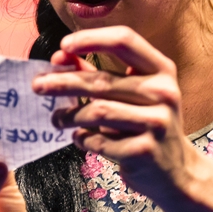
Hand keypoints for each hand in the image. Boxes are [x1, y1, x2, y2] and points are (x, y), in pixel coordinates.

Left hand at [30, 26, 198, 204]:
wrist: (175, 172)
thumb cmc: (147, 124)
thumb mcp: (132, 94)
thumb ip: (97, 73)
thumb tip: (61, 56)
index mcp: (162, 70)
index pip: (124, 41)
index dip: (91, 39)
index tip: (63, 46)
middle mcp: (163, 93)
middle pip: (102, 81)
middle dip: (63, 82)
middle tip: (37, 86)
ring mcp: (156, 123)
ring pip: (97, 112)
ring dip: (69, 115)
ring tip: (57, 119)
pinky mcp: (144, 151)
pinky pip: (99, 141)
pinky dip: (82, 139)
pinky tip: (79, 138)